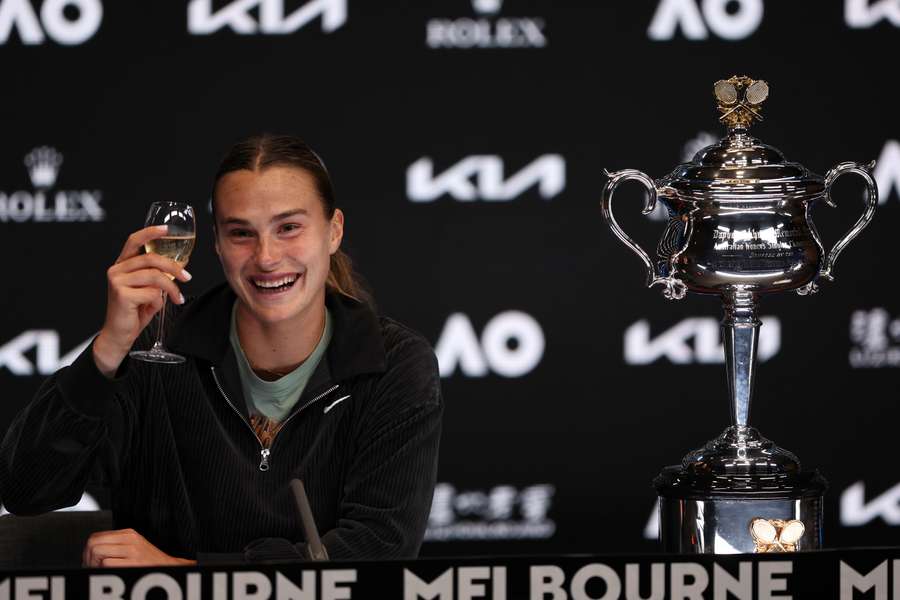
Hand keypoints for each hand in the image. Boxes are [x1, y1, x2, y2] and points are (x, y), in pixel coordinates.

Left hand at [83, 528, 195, 567]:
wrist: (167, 567)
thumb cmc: (148, 560)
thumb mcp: (134, 545)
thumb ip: (115, 543)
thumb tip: (90, 550)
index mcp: (128, 533)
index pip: (96, 536)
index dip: (87, 550)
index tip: (90, 560)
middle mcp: (130, 539)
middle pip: (93, 544)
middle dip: (87, 558)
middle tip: (92, 567)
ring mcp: (131, 550)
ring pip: (97, 553)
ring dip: (94, 565)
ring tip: (101, 571)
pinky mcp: (132, 562)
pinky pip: (106, 564)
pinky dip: (104, 571)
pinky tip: (109, 574)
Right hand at [93, 225, 192, 376]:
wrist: (119, 335)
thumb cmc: (134, 312)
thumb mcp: (148, 290)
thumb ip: (157, 277)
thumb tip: (179, 268)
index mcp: (122, 265)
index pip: (134, 241)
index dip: (150, 232)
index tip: (167, 229)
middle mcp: (116, 270)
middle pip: (151, 258)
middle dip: (174, 267)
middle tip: (187, 278)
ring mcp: (117, 281)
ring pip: (155, 276)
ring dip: (172, 288)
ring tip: (178, 298)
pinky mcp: (121, 294)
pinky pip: (152, 292)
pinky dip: (161, 301)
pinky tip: (156, 308)